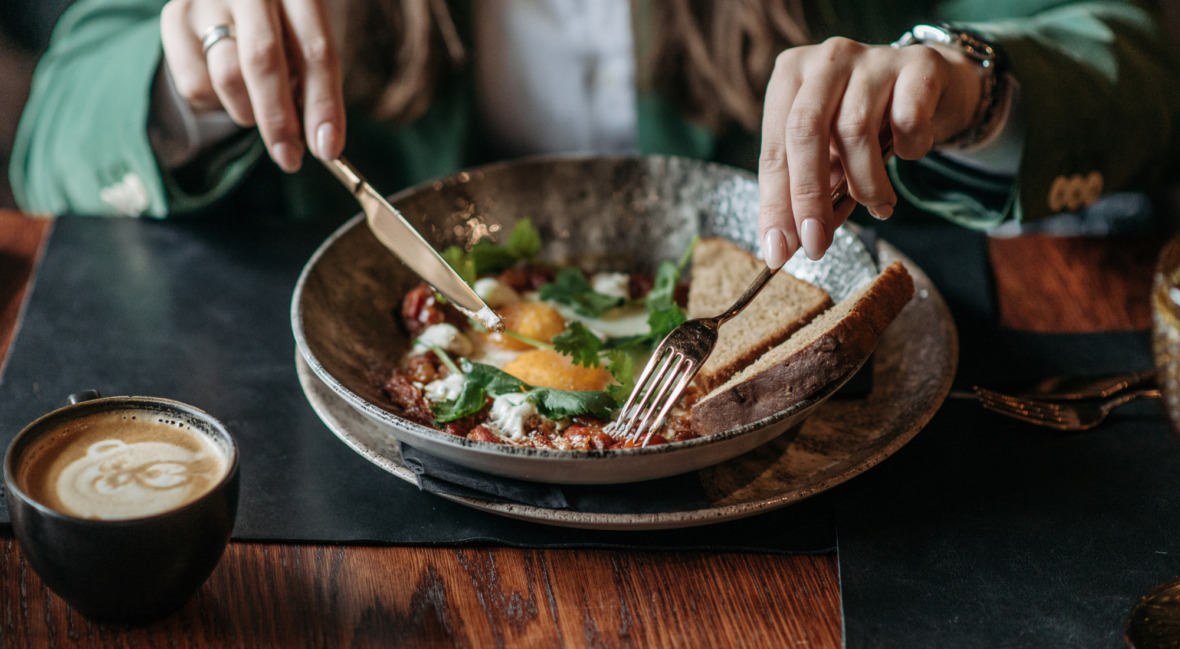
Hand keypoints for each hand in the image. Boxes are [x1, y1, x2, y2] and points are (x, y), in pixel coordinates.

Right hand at [160, 0, 344, 171]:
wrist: (230, 3)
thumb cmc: (283, 31)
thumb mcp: (307, 45)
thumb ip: (313, 82)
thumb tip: (320, 140)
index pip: (315, 52)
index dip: (323, 105)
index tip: (327, 149)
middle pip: (263, 62)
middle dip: (279, 120)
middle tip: (289, 158)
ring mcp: (207, 1)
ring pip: (227, 76)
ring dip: (249, 112)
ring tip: (259, 110)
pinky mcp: (175, 19)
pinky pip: (195, 83)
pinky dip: (218, 103)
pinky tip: (230, 90)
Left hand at [758, 37, 983, 264]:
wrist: (929, 84)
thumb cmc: (866, 123)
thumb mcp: (829, 155)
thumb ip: (808, 191)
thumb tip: (792, 244)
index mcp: (789, 77)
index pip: (773, 151)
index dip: (775, 205)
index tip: (779, 250)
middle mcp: (826, 59)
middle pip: (805, 133)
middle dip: (809, 199)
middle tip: (817, 244)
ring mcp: (872, 57)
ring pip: (855, 131)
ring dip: (865, 184)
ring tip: (878, 205)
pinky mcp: (918, 64)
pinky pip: (908, 120)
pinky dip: (908, 150)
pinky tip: (909, 153)